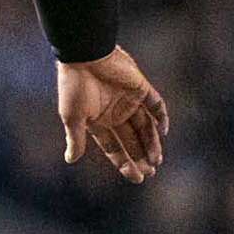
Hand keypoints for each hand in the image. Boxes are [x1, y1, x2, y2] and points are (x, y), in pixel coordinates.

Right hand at [57, 46, 167, 183]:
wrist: (85, 55)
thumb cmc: (74, 85)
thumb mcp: (72, 116)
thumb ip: (75, 138)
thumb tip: (70, 159)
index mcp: (98, 121)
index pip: (114, 147)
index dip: (124, 163)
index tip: (136, 178)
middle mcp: (115, 113)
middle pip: (132, 140)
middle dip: (141, 156)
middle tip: (150, 173)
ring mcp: (129, 100)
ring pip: (146, 126)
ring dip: (152, 143)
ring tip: (157, 160)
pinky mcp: (140, 87)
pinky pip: (156, 104)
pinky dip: (161, 117)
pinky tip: (163, 131)